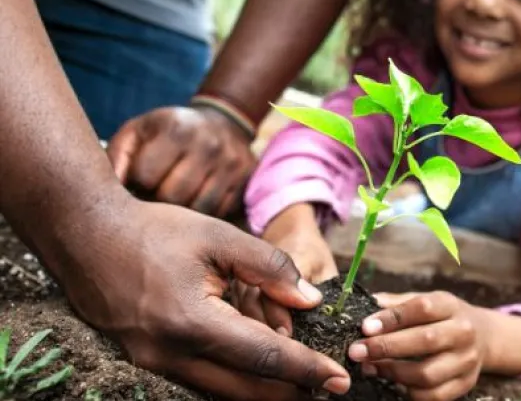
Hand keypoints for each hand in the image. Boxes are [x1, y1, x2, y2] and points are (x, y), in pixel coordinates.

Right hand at [56, 196, 349, 400]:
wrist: (85, 235)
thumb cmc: (153, 230)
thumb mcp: (218, 236)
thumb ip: (268, 267)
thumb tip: (310, 301)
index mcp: (192, 322)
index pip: (264, 357)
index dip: (306, 369)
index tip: (339, 379)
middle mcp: (170, 355)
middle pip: (246, 390)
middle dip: (292, 392)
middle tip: (329, 389)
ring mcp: (153, 364)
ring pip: (222, 392)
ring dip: (264, 390)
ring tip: (301, 381)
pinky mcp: (146, 362)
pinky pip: (200, 381)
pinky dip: (235, 380)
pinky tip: (258, 369)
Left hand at [107, 106, 255, 216]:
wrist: (223, 123)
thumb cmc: (168, 132)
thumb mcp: (138, 132)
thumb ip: (116, 158)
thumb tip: (104, 194)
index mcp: (176, 128)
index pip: (145, 176)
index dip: (135, 185)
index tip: (136, 184)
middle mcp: (209, 145)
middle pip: (172, 197)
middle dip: (157, 203)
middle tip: (152, 199)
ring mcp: (231, 164)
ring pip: (198, 210)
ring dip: (181, 214)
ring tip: (172, 204)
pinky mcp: (245, 182)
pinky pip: (219, 214)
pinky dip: (203, 215)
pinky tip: (194, 205)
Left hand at [347, 291, 488, 400]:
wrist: (484, 337)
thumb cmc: (443, 317)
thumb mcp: (427, 300)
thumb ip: (397, 303)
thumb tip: (367, 304)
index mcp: (451, 306)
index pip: (422, 308)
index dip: (392, 318)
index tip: (365, 327)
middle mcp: (463, 332)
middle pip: (425, 341)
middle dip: (386, 347)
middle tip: (357, 351)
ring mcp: (466, 361)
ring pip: (427, 374)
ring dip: (393, 372)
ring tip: (370, 367)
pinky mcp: (465, 384)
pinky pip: (433, 396)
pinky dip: (409, 392)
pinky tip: (392, 382)